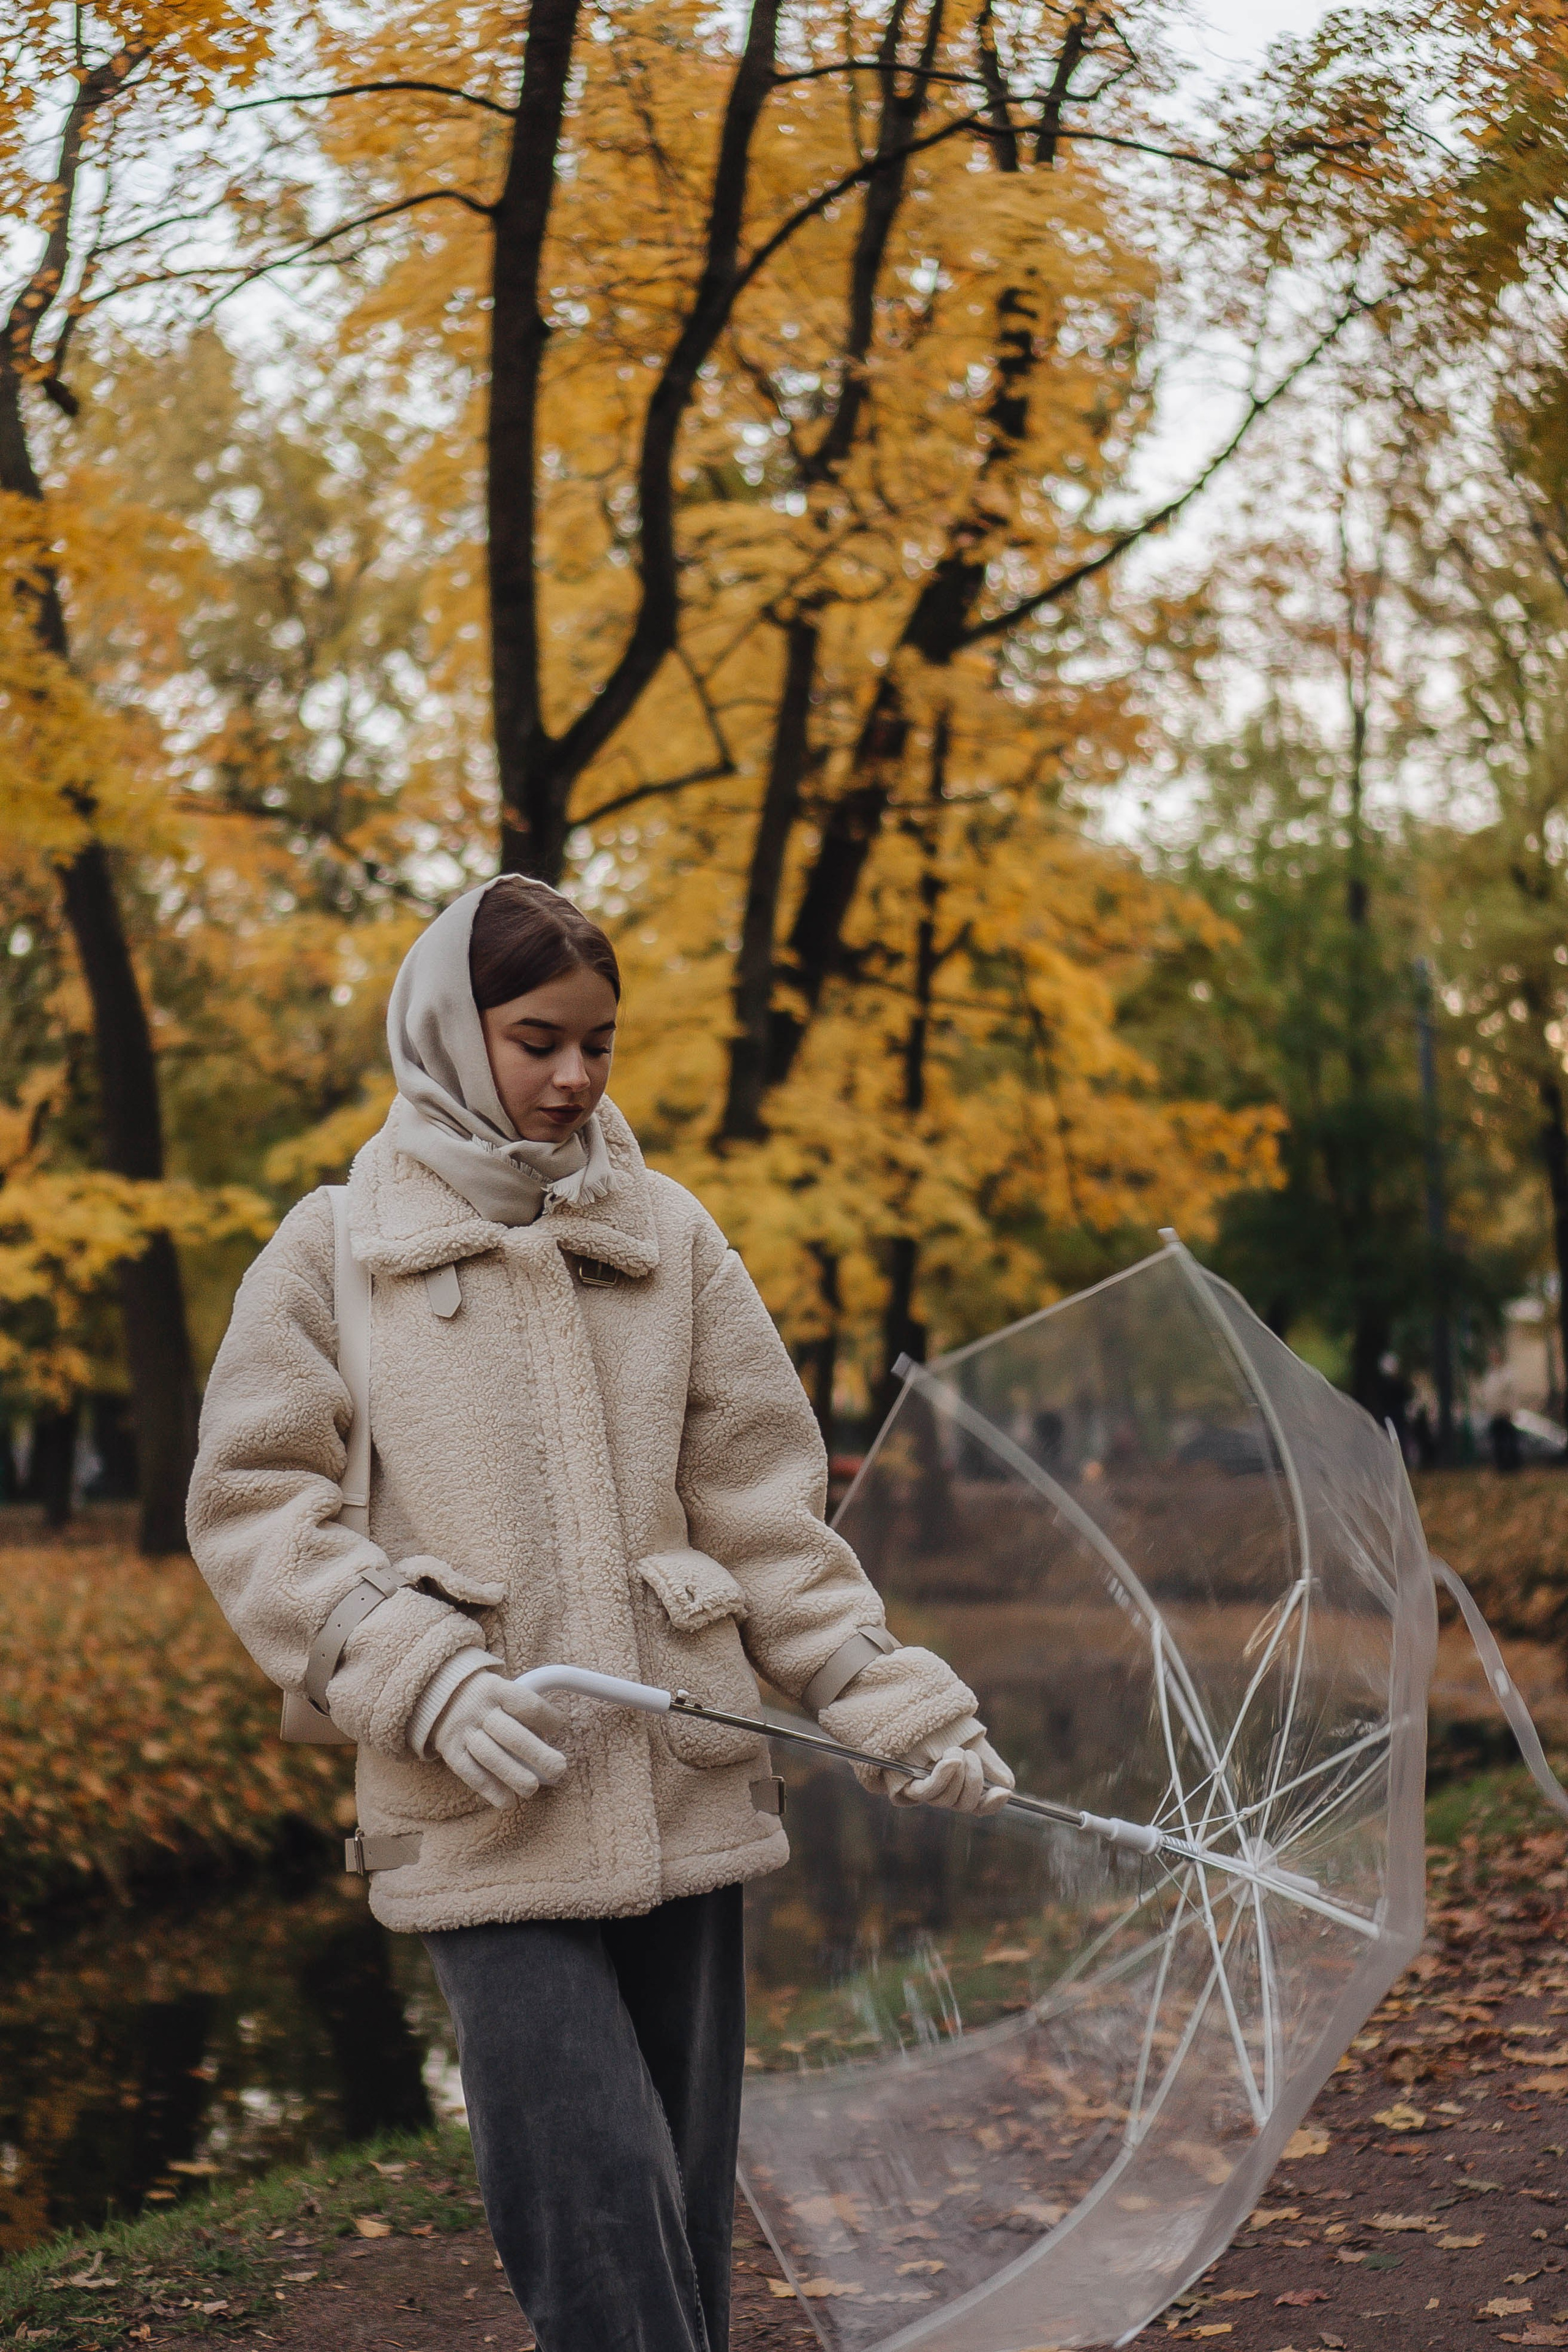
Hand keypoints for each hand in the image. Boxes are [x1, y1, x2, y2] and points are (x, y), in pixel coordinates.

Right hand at [431, 1671, 568, 1808]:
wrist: (439, 1694)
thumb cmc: (485, 1697)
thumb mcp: (501, 1690)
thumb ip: (521, 1710)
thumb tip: (546, 1739)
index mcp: (497, 1690)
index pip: (526, 1704)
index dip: (547, 1717)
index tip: (558, 1726)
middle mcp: (479, 1710)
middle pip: (510, 1734)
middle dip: (537, 1754)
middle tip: (558, 1769)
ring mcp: (463, 1731)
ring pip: (490, 1756)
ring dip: (513, 1775)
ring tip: (532, 1789)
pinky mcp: (451, 1750)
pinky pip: (469, 1772)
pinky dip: (489, 1789)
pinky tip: (507, 1801)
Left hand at [881, 1718, 1015, 1815]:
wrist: (922, 1715)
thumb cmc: (947, 1731)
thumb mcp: (974, 1744)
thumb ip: (990, 1764)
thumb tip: (1008, 1783)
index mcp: (962, 1787)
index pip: (980, 1806)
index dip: (992, 1803)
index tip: (1005, 1792)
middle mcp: (945, 1794)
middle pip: (966, 1805)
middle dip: (973, 1782)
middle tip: (971, 1756)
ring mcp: (927, 1792)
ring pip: (947, 1799)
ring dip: (955, 1775)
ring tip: (955, 1750)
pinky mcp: (909, 1786)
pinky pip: (927, 1791)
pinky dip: (942, 1777)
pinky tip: (951, 1762)